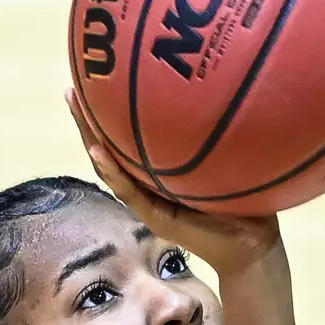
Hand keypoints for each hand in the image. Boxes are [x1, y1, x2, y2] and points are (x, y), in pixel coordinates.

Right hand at [67, 90, 280, 276]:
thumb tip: (225, 89)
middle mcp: (148, 183)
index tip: (97, 80)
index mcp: (161, 170)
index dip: (111, 113)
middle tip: (72, 88)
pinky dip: (113, 172)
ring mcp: (148, 201)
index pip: (130, 139)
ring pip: (110, 168)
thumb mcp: (230, 159)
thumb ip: (218, 134)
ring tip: (76, 109)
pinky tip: (98, 151)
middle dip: (89, 120)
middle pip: (110, 149)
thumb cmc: (245, 200)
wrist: (252, 244)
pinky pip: (129, 193)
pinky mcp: (156, 217)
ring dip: (90, 139)